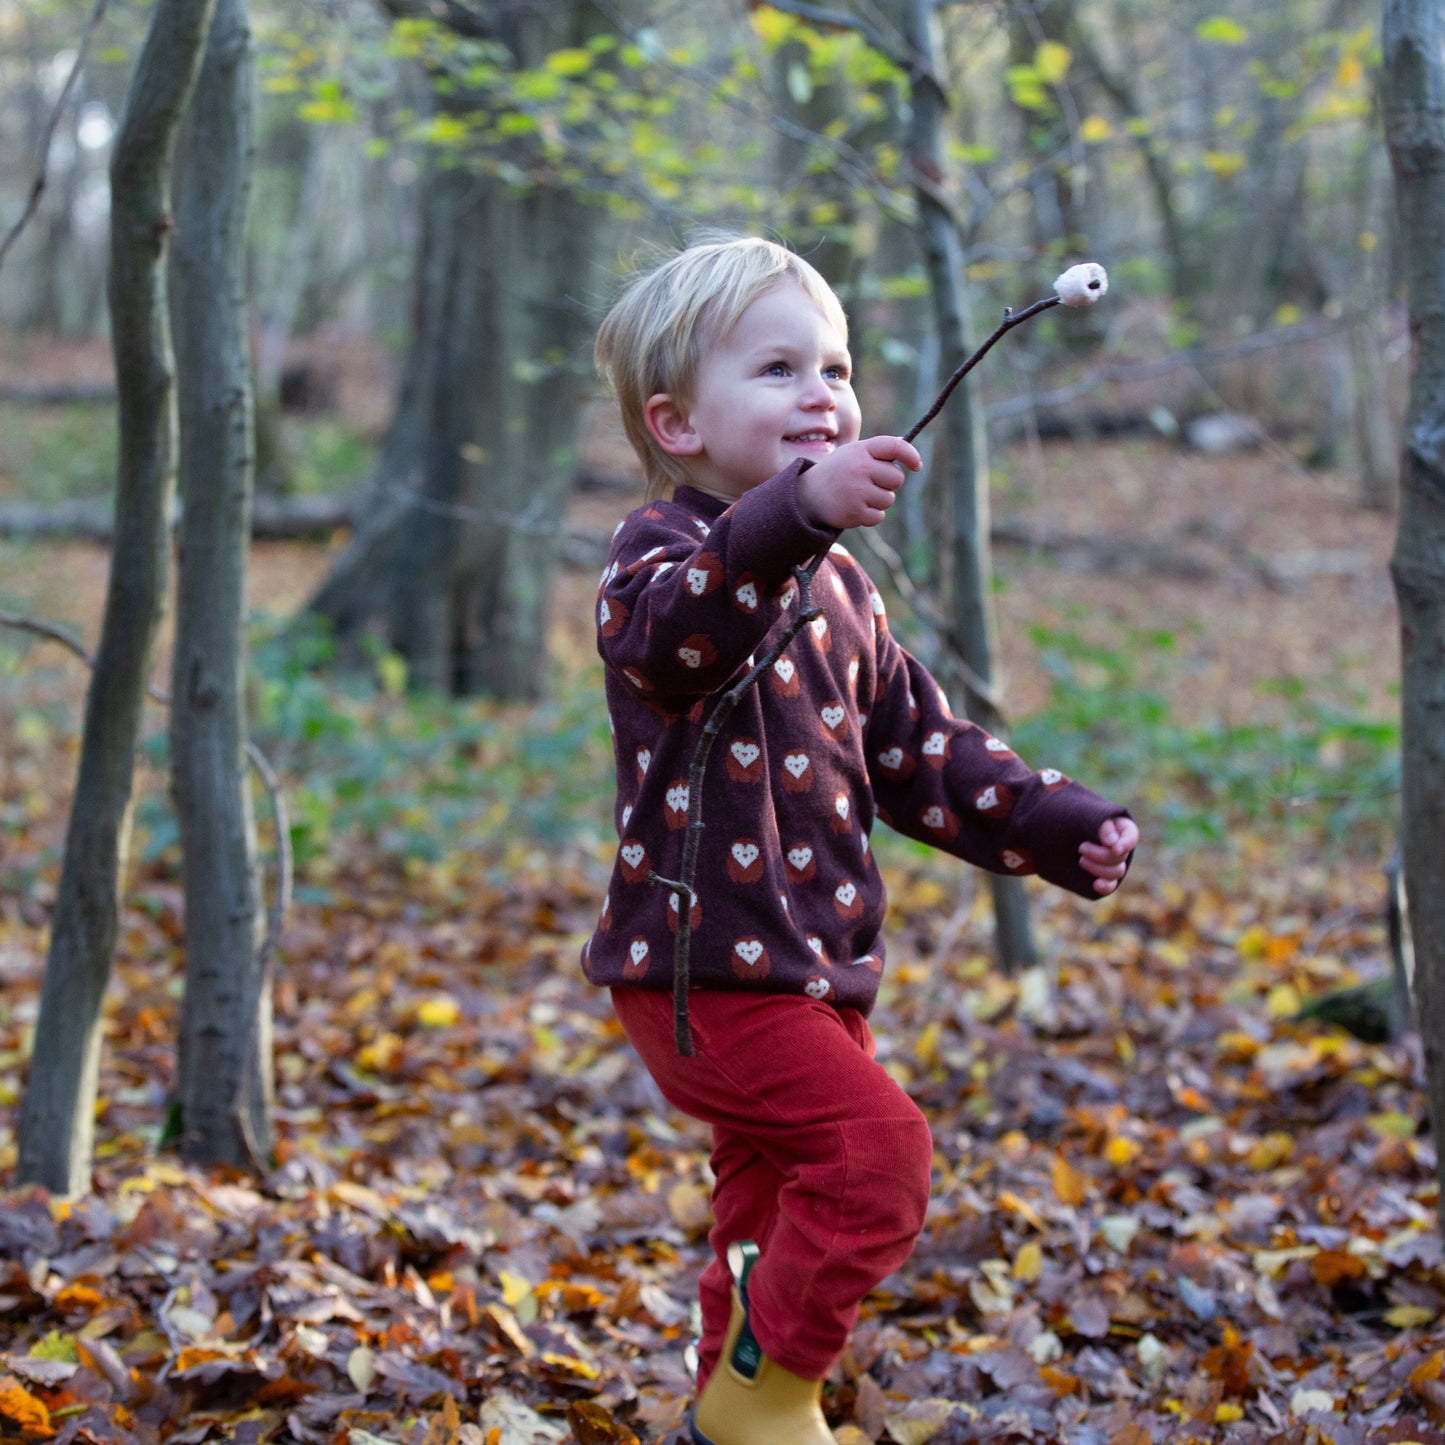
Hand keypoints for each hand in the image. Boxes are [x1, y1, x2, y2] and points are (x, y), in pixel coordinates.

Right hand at [797, 436, 921, 530]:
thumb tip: (908, 451)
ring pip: (889, 499)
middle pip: (896, 478)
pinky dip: (870, 516)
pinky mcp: (855, 512)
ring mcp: (857, 491)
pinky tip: (855, 508)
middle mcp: (860, 468)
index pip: (895, 447)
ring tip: (858, 496)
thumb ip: (877, 452)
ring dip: (878, 501)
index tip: (917, 466)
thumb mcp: (852, 454)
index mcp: (861, 450)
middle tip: (870, 484)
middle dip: (888, 483)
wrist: (806, 497)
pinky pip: (879, 516)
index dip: (911, 455)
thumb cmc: (836, 473)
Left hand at [1079, 815, 1137, 894]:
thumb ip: (1101, 825)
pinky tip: (1096, 885)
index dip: (1126, 844)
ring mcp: (1111, 863)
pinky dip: (1105, 886)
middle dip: (1101, 854)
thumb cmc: (1072, 818)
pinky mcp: (1102, 876)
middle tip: (1081, 847)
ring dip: (1098, 868)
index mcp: (1119, 827)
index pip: (1131, 835)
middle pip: (1121, 856)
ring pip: (1116, 872)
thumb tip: (1112, 842)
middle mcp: (1119, 846)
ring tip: (1080, 860)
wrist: (1055, 832)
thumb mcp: (1085, 815)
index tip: (1115, 849)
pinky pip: (1110, 886)